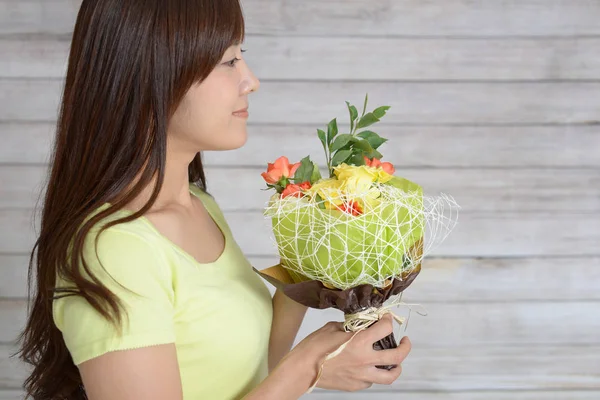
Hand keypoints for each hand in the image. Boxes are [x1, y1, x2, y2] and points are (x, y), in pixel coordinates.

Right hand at [290, 313, 411, 391]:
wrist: (302, 370)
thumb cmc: (313, 347)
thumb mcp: (332, 328)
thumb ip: (349, 326)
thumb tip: (357, 325)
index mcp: (360, 342)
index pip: (385, 328)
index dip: (388, 320)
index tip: (386, 318)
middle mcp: (365, 360)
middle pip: (397, 355)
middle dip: (405, 346)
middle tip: (404, 341)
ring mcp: (362, 376)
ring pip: (390, 376)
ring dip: (396, 367)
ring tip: (395, 361)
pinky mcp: (356, 386)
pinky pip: (372, 381)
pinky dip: (374, 373)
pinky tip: (369, 368)